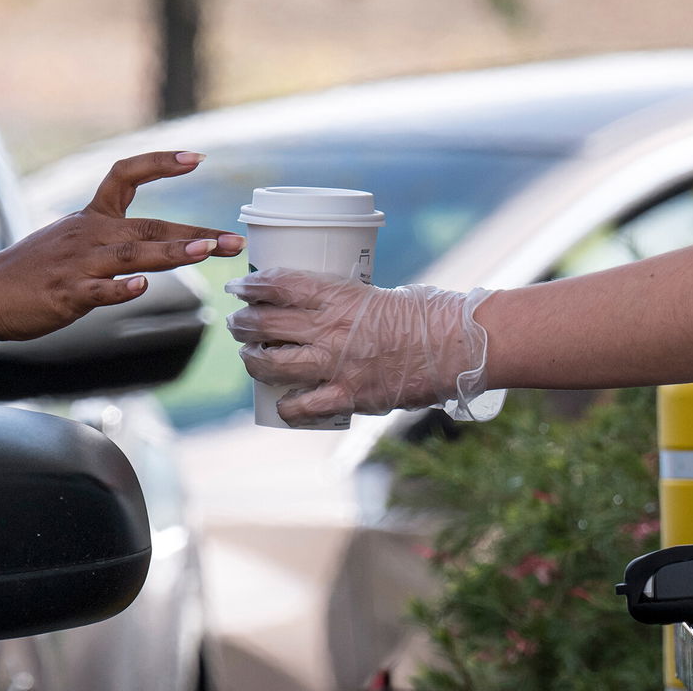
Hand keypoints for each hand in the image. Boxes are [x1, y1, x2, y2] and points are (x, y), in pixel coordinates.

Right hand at [0, 151, 244, 341]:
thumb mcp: (72, 239)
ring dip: (170, 253)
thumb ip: (113, 237)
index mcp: (91, 218)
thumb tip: (156, 242)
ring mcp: (78, 264)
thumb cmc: (32, 270)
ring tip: (204, 251)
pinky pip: (97, 290)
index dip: (160, 162)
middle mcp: (88, 235)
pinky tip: (140, 287)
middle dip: (194, 234)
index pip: (125, 174)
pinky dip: (119, 289)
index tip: (196, 158)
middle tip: (231, 240)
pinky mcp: (66, 294)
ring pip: (131, 255)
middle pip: (148, 227)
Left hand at [225, 269, 497, 426]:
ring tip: (248, 356)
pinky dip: (287, 406)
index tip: (239, 287)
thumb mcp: (375, 293)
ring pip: (272, 364)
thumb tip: (314, 307)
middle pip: (266, 324)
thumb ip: (342, 302)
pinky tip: (281, 404)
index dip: (251, 286)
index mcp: (338, 295)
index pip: (278, 284)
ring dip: (252, 360)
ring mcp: (336, 364)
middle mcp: (330, 329)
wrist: (455, 345)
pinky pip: (303, 406)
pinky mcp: (348, 395)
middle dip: (243, 323)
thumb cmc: (422, 315)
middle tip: (237, 322)